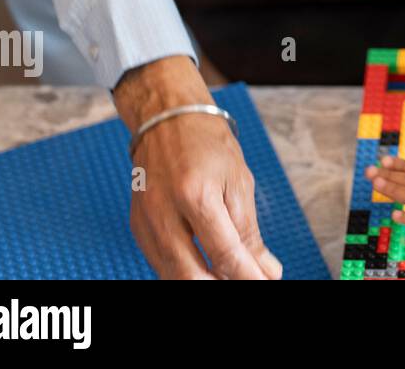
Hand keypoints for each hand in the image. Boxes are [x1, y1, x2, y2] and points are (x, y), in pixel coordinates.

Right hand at [115, 56, 282, 278]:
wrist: (167, 118)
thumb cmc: (207, 143)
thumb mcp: (239, 181)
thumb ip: (249, 231)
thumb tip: (267, 271)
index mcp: (196, 194)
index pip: (224, 253)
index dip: (247, 277)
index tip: (265, 283)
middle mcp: (164, 211)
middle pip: (190, 274)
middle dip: (220, 286)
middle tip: (246, 282)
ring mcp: (146, 221)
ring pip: (172, 275)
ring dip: (202, 282)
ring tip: (228, 276)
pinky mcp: (137, 227)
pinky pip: (160, 263)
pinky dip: (184, 272)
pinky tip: (205, 269)